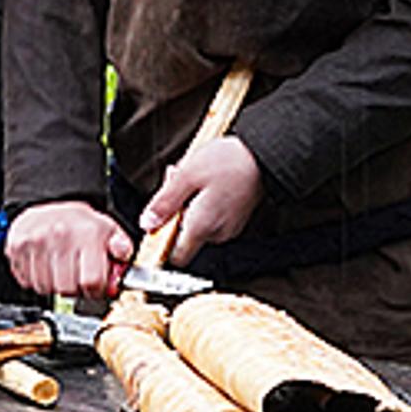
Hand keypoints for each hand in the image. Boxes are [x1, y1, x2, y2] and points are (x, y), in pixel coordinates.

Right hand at [6, 200, 134, 301]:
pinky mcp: (17, 248)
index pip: (92, 281)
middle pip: (67, 289)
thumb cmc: (79, 223)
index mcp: (87, 233)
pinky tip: (46, 267)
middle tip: (77, 277)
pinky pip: (28, 282)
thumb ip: (122, 249)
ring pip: (46, 288)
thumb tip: (121, 266)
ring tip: (61, 270)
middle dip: (75, 289)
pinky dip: (37, 280)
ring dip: (55, 286)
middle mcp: (60, 236)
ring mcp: (35, 242)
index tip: (96, 286)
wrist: (48, 203)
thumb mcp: (108, 230)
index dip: (96, 290)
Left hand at [139, 135, 263, 267]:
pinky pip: (211, 217)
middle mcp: (217, 233)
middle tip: (177, 182)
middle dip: (176, 211)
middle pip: (184, 235)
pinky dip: (203, 202)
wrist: (263, 155)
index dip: (162, 243)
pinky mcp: (235, 219)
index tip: (157, 222)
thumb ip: (164, 203)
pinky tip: (207, 182)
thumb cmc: (228, 162)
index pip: (176, 257)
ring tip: (194, 178)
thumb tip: (147, 224)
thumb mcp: (187, 176)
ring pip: (197, 224)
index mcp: (202, 227)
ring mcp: (228, 228)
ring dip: (189, 204)